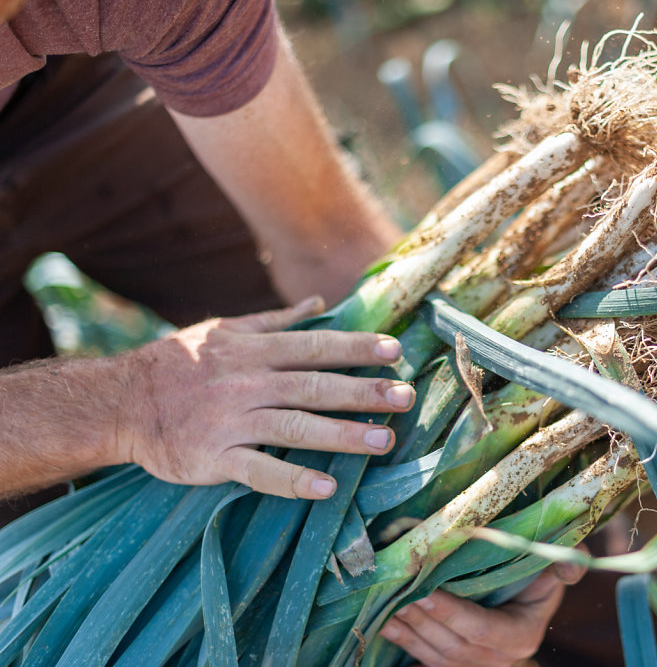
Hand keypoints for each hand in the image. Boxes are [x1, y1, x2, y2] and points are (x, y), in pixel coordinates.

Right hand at [116, 296, 413, 499]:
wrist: (118, 401)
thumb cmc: (177, 363)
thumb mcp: (224, 329)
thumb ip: (276, 320)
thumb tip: (320, 301)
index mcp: (253, 351)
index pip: (315, 346)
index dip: (356, 348)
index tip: (395, 352)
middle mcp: (248, 383)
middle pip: (315, 386)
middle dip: (363, 391)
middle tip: (406, 397)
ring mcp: (231, 421)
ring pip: (296, 427)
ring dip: (342, 435)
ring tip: (383, 442)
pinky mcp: (214, 457)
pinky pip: (258, 470)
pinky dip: (292, 479)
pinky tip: (326, 487)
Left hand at [380, 561, 586, 666]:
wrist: (523, 620)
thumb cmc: (535, 589)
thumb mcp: (553, 575)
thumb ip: (565, 565)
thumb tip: (570, 565)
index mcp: (520, 636)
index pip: (481, 629)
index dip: (452, 613)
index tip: (426, 592)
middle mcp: (497, 661)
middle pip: (451, 644)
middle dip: (420, 618)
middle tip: (394, 591)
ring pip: (432, 654)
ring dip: (406, 629)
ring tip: (384, 603)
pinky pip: (422, 660)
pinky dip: (401, 641)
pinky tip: (383, 623)